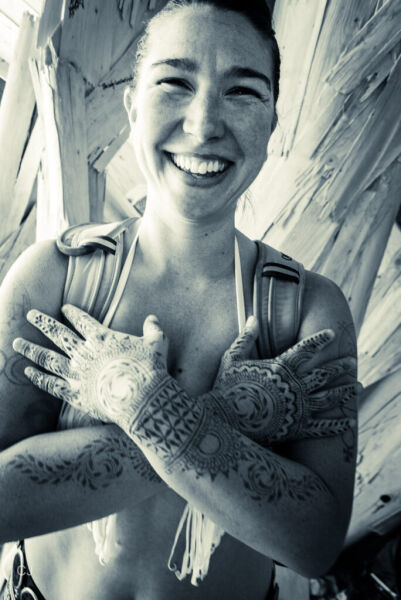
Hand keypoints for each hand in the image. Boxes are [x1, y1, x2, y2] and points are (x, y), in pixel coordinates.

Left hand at [13, 305, 168, 428]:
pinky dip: (38, 378)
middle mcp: (84, 353)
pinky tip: (27, 372)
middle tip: (29, 314)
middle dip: (42, 323)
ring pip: (47, 358)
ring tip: (16, 342)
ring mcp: (76, 374)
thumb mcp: (157, 343)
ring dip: (31, 349)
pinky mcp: (74, 394)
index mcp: (103, 338)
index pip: (83, 321)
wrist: (141, 397)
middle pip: (58, 334)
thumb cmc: (150, 369)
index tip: (64, 308)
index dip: (73, 313)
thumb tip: (153, 319)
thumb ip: (153, 329)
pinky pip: (51, 385)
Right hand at [213, 317, 357, 442]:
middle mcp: (294, 386)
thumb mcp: (232, 358)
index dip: (320, 340)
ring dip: (345, 391)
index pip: (306, 349)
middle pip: (324, 373)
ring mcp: (298, 408)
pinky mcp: (297, 428)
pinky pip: (322, 427)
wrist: (223, 421)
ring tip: (358, 386)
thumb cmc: (225, 388)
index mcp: (280, 367)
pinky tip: (349, 421)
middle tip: (353, 361)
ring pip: (329, 398)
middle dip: (340, 366)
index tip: (332, 333)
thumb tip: (253, 318)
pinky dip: (337, 425)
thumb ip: (246, 338)